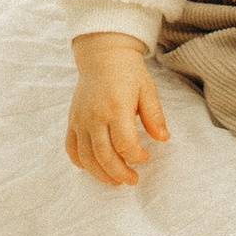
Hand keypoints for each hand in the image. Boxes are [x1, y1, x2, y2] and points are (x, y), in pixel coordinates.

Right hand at [65, 33, 170, 186]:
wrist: (103, 55)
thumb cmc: (128, 72)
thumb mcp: (147, 89)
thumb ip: (154, 115)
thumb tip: (163, 139)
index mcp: (116, 107)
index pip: (125, 144)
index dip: (136, 156)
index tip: (146, 156)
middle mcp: (95, 116)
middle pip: (104, 156)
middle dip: (120, 173)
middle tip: (132, 179)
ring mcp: (81, 119)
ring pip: (87, 157)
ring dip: (101, 174)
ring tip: (116, 180)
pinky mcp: (72, 120)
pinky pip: (71, 148)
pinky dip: (81, 163)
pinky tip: (94, 167)